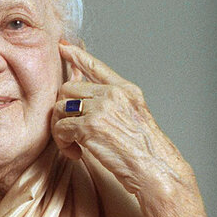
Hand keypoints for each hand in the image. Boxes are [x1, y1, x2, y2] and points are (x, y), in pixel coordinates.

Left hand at [52, 43, 191, 196]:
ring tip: (73, 145)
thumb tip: (84, 105)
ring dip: (60, 129)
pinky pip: (60, 128)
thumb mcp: (134, 118)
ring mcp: (101, 108)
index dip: (77, 56)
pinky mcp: (90, 126)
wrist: (156, 169)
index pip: (96, 67)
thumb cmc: (146, 152)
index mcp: (126, 90)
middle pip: (68, 89)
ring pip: (59, 108)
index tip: (63, 47)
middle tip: (70, 132)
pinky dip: (63, 144)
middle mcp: (113, 94)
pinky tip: (75, 153)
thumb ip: (113, 106)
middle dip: (62, 111)